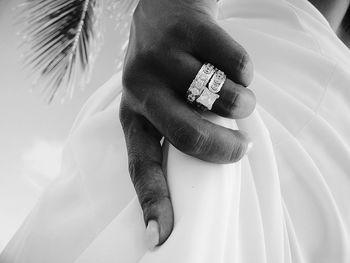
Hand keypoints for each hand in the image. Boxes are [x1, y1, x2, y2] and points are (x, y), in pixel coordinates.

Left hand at [119, 0, 254, 248]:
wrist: (166, 8)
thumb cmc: (170, 65)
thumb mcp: (163, 100)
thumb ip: (181, 129)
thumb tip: (219, 160)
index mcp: (133, 115)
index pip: (141, 165)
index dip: (153, 202)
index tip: (158, 237)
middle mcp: (140, 89)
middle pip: (189, 135)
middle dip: (225, 148)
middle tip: (242, 147)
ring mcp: (162, 58)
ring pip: (221, 97)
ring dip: (241, 102)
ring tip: (235, 95)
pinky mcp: (187, 30)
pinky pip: (237, 65)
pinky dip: (245, 71)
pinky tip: (230, 65)